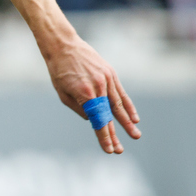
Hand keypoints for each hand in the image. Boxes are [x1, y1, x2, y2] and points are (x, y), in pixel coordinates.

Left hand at [43, 34, 140, 153]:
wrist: (63, 44)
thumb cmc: (59, 70)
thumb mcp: (62, 92)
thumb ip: (79, 108)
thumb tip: (92, 120)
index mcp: (84, 94)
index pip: (97, 121)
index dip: (104, 136)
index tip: (110, 150)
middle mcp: (98, 87)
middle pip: (109, 116)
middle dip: (114, 134)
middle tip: (120, 150)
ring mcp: (107, 80)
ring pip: (118, 105)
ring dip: (127, 122)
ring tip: (135, 135)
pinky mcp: (111, 74)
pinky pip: (121, 93)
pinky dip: (128, 106)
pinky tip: (134, 118)